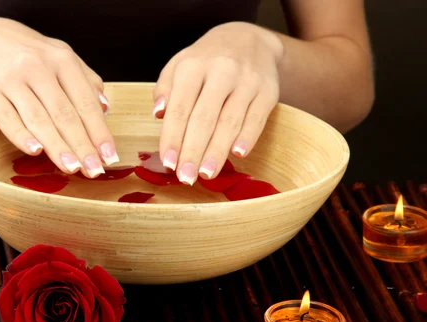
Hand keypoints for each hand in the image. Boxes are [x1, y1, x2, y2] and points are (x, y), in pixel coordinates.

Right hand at [0, 17, 116, 177]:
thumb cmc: (31, 55)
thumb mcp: (62, 57)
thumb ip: (86, 82)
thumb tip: (106, 109)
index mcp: (63, 60)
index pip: (86, 102)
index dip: (99, 132)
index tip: (110, 157)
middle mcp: (38, 67)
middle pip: (64, 114)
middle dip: (82, 145)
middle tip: (94, 171)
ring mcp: (12, 79)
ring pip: (38, 118)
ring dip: (57, 146)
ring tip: (72, 168)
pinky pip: (7, 118)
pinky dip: (22, 136)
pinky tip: (36, 152)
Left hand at [153, 22, 283, 184]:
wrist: (248, 39)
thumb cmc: (206, 60)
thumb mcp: (180, 65)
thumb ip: (165, 90)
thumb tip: (158, 114)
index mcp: (194, 65)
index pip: (180, 107)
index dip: (173, 137)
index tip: (168, 162)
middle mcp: (221, 71)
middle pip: (204, 117)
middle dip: (193, 150)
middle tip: (186, 177)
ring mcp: (247, 81)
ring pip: (230, 121)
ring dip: (217, 151)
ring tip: (206, 174)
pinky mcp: (268, 91)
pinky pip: (256, 118)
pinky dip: (247, 137)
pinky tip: (237, 155)